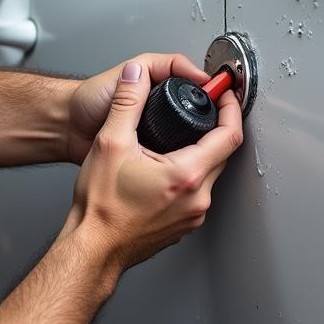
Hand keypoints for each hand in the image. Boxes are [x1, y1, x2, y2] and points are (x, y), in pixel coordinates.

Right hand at [61, 59, 242, 273]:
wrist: (92, 248)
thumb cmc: (100, 209)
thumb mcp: (109, 142)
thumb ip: (126, 102)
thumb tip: (134, 76)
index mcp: (187, 175)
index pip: (229, 135)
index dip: (230, 109)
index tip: (225, 96)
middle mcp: (198, 198)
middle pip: (223, 155)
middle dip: (216, 128)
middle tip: (205, 110)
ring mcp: (192, 216)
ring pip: (211, 175)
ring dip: (202, 153)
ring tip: (182, 137)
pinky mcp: (183, 226)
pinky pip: (197, 194)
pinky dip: (190, 176)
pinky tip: (168, 168)